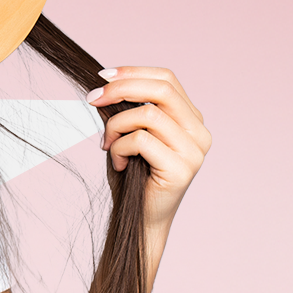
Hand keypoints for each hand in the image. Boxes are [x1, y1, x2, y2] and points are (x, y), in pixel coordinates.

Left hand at [87, 66, 210, 229]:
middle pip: (162, 89)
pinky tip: (119, 163)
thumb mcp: (131, 132)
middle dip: (121, 88)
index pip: (167, 79)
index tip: (102, 76)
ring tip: (107, 144)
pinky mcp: (181, 169)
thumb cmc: (134, 175)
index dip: (133, 72)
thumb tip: (106, 81)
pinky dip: (120, 147)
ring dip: (116, 125)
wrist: (140, 220)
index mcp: (190, 119)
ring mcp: (194, 151)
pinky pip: (141, 140)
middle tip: (93, 99)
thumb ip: (130, 107)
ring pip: (148, 114)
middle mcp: (199, 132)